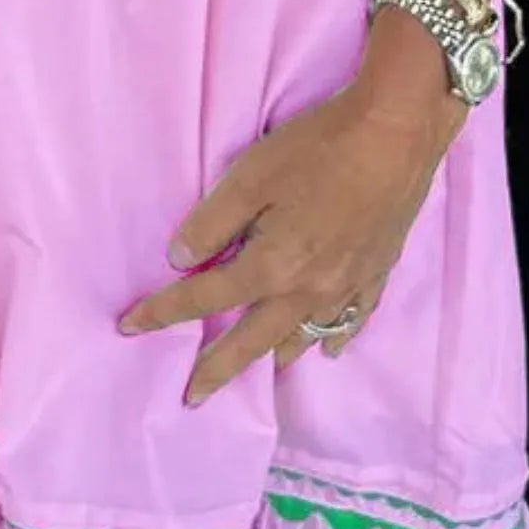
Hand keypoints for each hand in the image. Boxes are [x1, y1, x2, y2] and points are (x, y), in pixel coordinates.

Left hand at [119, 7, 468, 403]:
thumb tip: (180, 261)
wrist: (399, 131)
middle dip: (218, 370)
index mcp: (272, 266)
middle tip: (194, 397)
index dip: (162, 313)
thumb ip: (211, 222)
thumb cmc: (320, 146)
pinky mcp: (377, 272)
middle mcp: (309, 290)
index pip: (204, 300)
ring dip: (274, 356)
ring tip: (255, 371)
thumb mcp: (250, 175)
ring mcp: (347, 286)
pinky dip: (334, 338)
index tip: (129, 327)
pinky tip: (329, 349)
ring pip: (304, 337)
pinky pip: (352, 321)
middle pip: (253, 341)